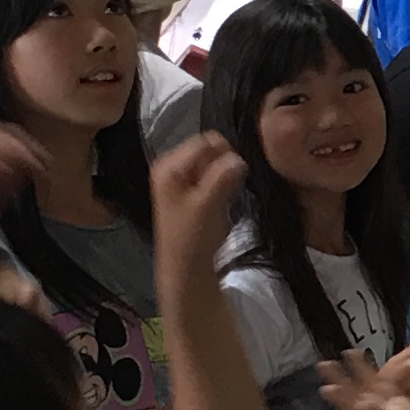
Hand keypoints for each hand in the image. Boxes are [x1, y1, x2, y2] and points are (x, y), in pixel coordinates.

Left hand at [149, 131, 250, 283]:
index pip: (206, 140)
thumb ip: (222, 177)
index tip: (231, 178)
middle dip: (224, 165)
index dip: (224, 156)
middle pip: (211, 148)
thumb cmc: (193, 238)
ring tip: (222, 197)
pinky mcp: (192, 189)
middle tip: (226, 190)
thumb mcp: (207, 205)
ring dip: (225, 176)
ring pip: (215, 161)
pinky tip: (221, 201)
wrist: (186, 268)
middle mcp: (173, 165)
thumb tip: (239, 158)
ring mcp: (182, 177)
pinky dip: (223, 184)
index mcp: (169, 165)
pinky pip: (215, 174)